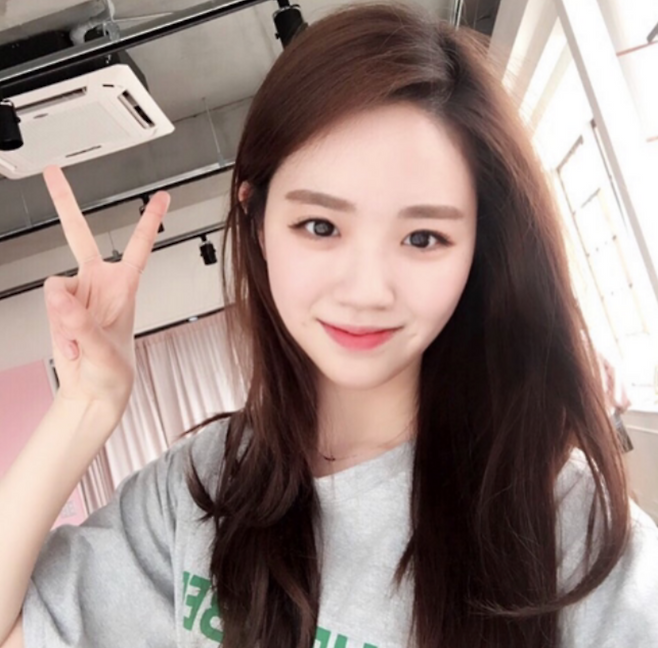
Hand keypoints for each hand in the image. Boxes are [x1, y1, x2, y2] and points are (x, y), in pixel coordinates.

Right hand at [42, 166, 169, 416]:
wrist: (94, 391)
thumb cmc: (115, 371)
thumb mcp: (104, 350)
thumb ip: (81, 323)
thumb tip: (59, 294)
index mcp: (124, 286)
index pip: (139, 246)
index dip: (150, 219)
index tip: (162, 196)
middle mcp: (100, 283)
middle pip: (78, 235)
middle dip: (65, 204)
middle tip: (53, 173)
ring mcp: (77, 294)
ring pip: (55, 285)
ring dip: (62, 316)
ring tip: (79, 340)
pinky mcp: (60, 307)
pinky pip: (47, 304)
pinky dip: (55, 326)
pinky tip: (69, 341)